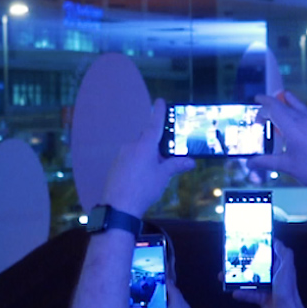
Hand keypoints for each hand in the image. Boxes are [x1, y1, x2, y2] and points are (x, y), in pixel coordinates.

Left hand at [104, 100, 195, 215]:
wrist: (119, 206)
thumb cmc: (144, 188)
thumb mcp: (163, 176)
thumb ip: (176, 166)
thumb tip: (190, 161)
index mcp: (144, 145)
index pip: (154, 124)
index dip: (159, 112)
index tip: (160, 101)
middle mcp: (131, 146)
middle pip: (147, 139)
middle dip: (157, 146)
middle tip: (167, 157)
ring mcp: (121, 156)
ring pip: (138, 150)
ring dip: (148, 157)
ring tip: (155, 173)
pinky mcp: (116, 166)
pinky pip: (130, 159)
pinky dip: (139, 164)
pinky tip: (143, 178)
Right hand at [235, 242, 304, 307]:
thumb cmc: (287, 290)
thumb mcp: (288, 267)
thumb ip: (284, 254)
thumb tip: (277, 242)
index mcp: (280, 266)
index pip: (269, 253)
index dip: (260, 247)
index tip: (247, 242)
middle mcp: (273, 275)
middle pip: (256, 265)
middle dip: (243, 263)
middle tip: (231, 259)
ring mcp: (266, 287)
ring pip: (249, 280)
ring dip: (237, 278)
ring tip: (225, 276)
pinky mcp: (261, 298)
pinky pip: (249, 294)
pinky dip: (241, 293)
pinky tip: (233, 292)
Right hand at [248, 91, 306, 187]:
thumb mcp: (286, 166)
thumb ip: (266, 162)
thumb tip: (250, 163)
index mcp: (293, 126)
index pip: (274, 108)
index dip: (263, 104)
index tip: (256, 103)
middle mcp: (304, 121)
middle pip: (285, 104)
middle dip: (272, 103)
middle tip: (263, 103)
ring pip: (299, 106)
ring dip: (288, 102)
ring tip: (283, 97)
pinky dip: (298, 111)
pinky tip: (299, 119)